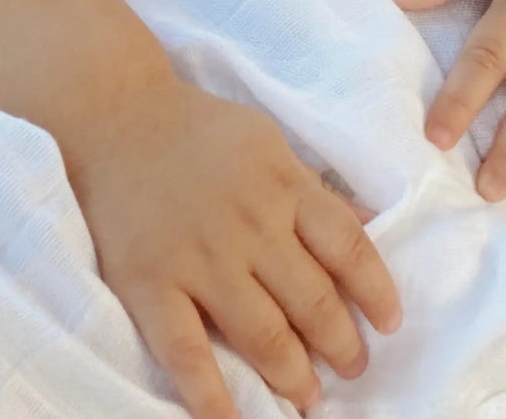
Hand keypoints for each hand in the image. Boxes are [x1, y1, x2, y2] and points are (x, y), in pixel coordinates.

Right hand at [63, 77, 402, 418]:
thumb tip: (369, 225)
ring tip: (309, 395)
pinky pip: (187, 353)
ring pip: (263, 334)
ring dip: (294, 375)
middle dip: (341, 345)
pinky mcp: (151, 283)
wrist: (115, 115)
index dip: (376, 291)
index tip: (389, 323)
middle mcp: (249, 223)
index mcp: (282, 183)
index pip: (348, 247)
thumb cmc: (197, 131)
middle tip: (352, 367)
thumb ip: (310, 189)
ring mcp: (199, 256)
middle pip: (313, 300)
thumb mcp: (267, 143)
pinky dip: (213, 397)